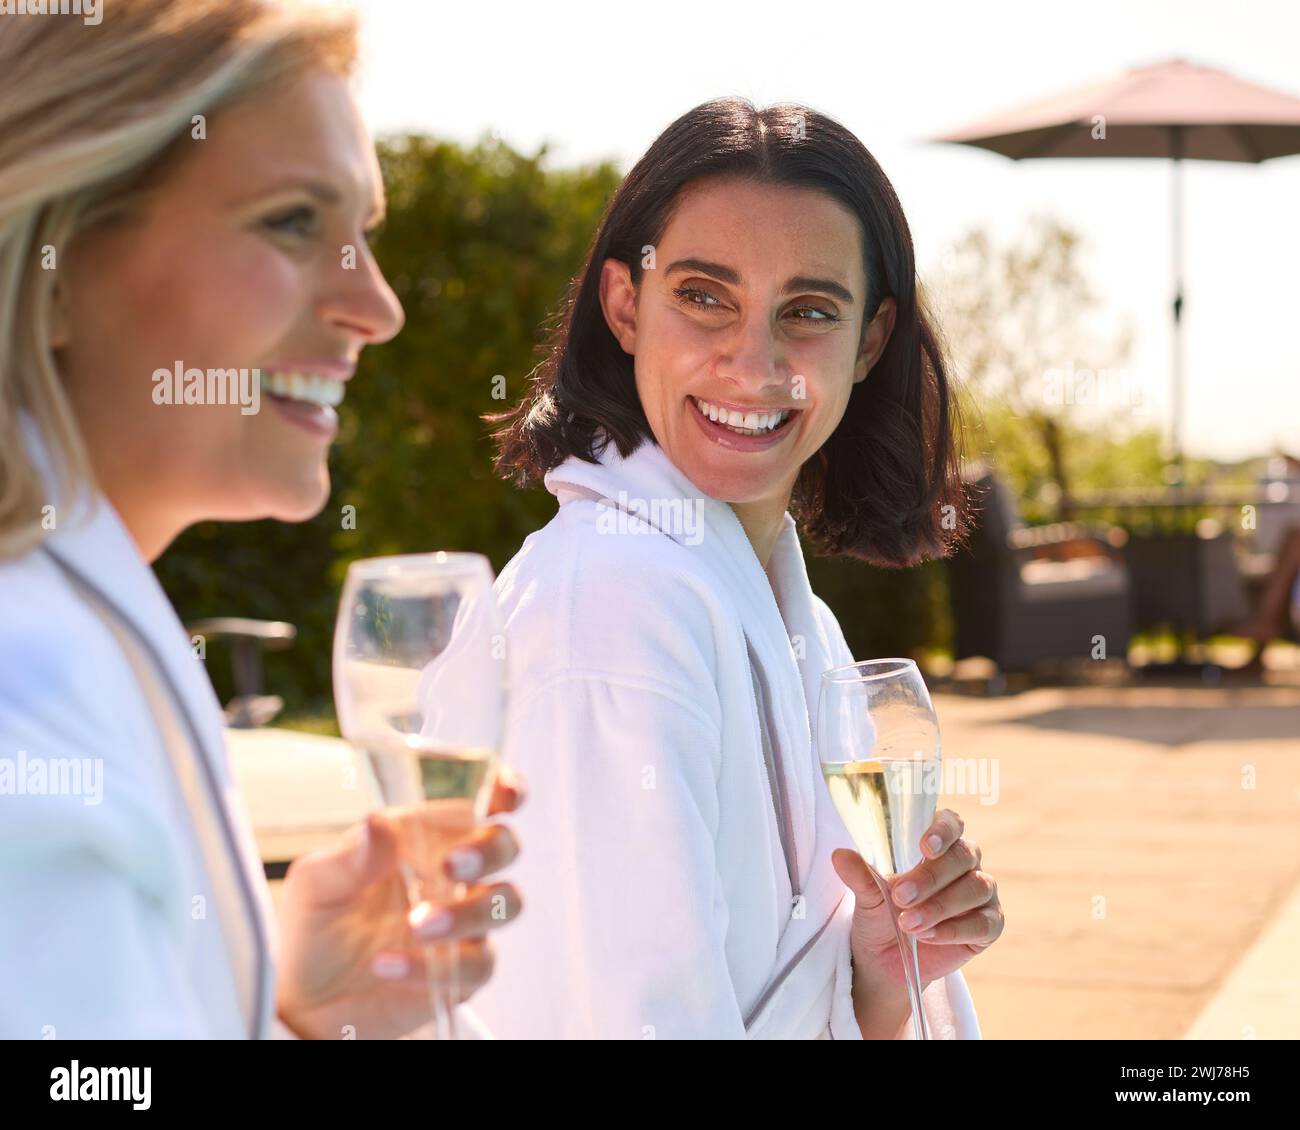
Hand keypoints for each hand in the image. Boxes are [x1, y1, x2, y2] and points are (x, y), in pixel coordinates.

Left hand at [274, 766, 524, 1039]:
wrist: (305, 1000)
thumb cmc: (315, 926)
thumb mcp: (315, 885)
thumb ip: (350, 856)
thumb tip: (379, 825)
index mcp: (423, 838)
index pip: (476, 803)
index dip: (504, 791)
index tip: (505, 795)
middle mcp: (452, 875)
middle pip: (504, 846)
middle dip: (489, 850)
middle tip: (451, 866)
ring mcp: (462, 922)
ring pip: (505, 902)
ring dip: (468, 911)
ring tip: (416, 924)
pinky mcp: (461, 972)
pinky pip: (477, 963)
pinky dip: (433, 964)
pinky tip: (388, 966)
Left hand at [832, 808, 1002, 989]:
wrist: (886, 959)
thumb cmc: (880, 913)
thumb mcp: (866, 894)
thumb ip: (860, 874)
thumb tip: (839, 855)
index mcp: (937, 842)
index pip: (951, 822)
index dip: (943, 830)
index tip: (924, 846)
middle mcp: (965, 862)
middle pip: (963, 856)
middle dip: (931, 876)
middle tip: (900, 896)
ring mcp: (980, 892)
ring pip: (975, 887)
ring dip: (940, 905)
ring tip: (908, 923)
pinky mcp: (989, 925)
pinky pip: (983, 923)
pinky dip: (954, 929)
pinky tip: (928, 936)